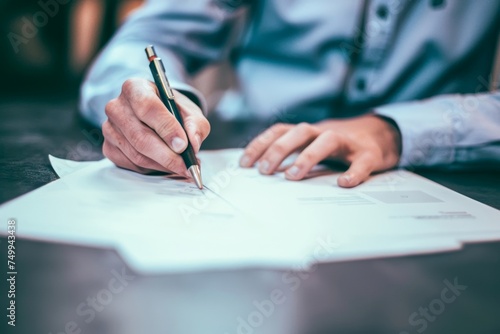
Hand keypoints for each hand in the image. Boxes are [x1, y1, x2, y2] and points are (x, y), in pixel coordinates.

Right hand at [102, 78, 209, 175]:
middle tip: (186, 165)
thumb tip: (193, 143)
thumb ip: (195, 124)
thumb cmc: (172, 111)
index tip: (183, 145)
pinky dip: (152, 169)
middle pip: (140, 136)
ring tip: (182, 166)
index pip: (147, 107)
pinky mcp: (109, 147)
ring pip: (137, 154)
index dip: (166, 127)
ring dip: (162, 164)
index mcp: (135, 88)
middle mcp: (117, 106)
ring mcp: (110, 128)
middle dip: (167, 155)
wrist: (158, 116)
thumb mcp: (190, 112)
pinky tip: (166, 165)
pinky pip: (131, 164)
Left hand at [239, 114, 400, 186]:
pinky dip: (353, 172)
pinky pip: (361, 162)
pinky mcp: (368, 154)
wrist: (380, 134)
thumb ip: (292, 155)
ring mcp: (347, 142)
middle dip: (279, 149)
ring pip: (327, 141)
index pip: (280, 131)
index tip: (244, 163)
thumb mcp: (312, 145)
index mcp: (308, 132)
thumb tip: (262, 174)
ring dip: (308, 157)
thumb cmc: (338, 145)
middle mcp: (325, 132)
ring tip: (293, 176)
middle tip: (265, 171)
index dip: (261, 144)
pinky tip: (344, 183)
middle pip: (300, 132)